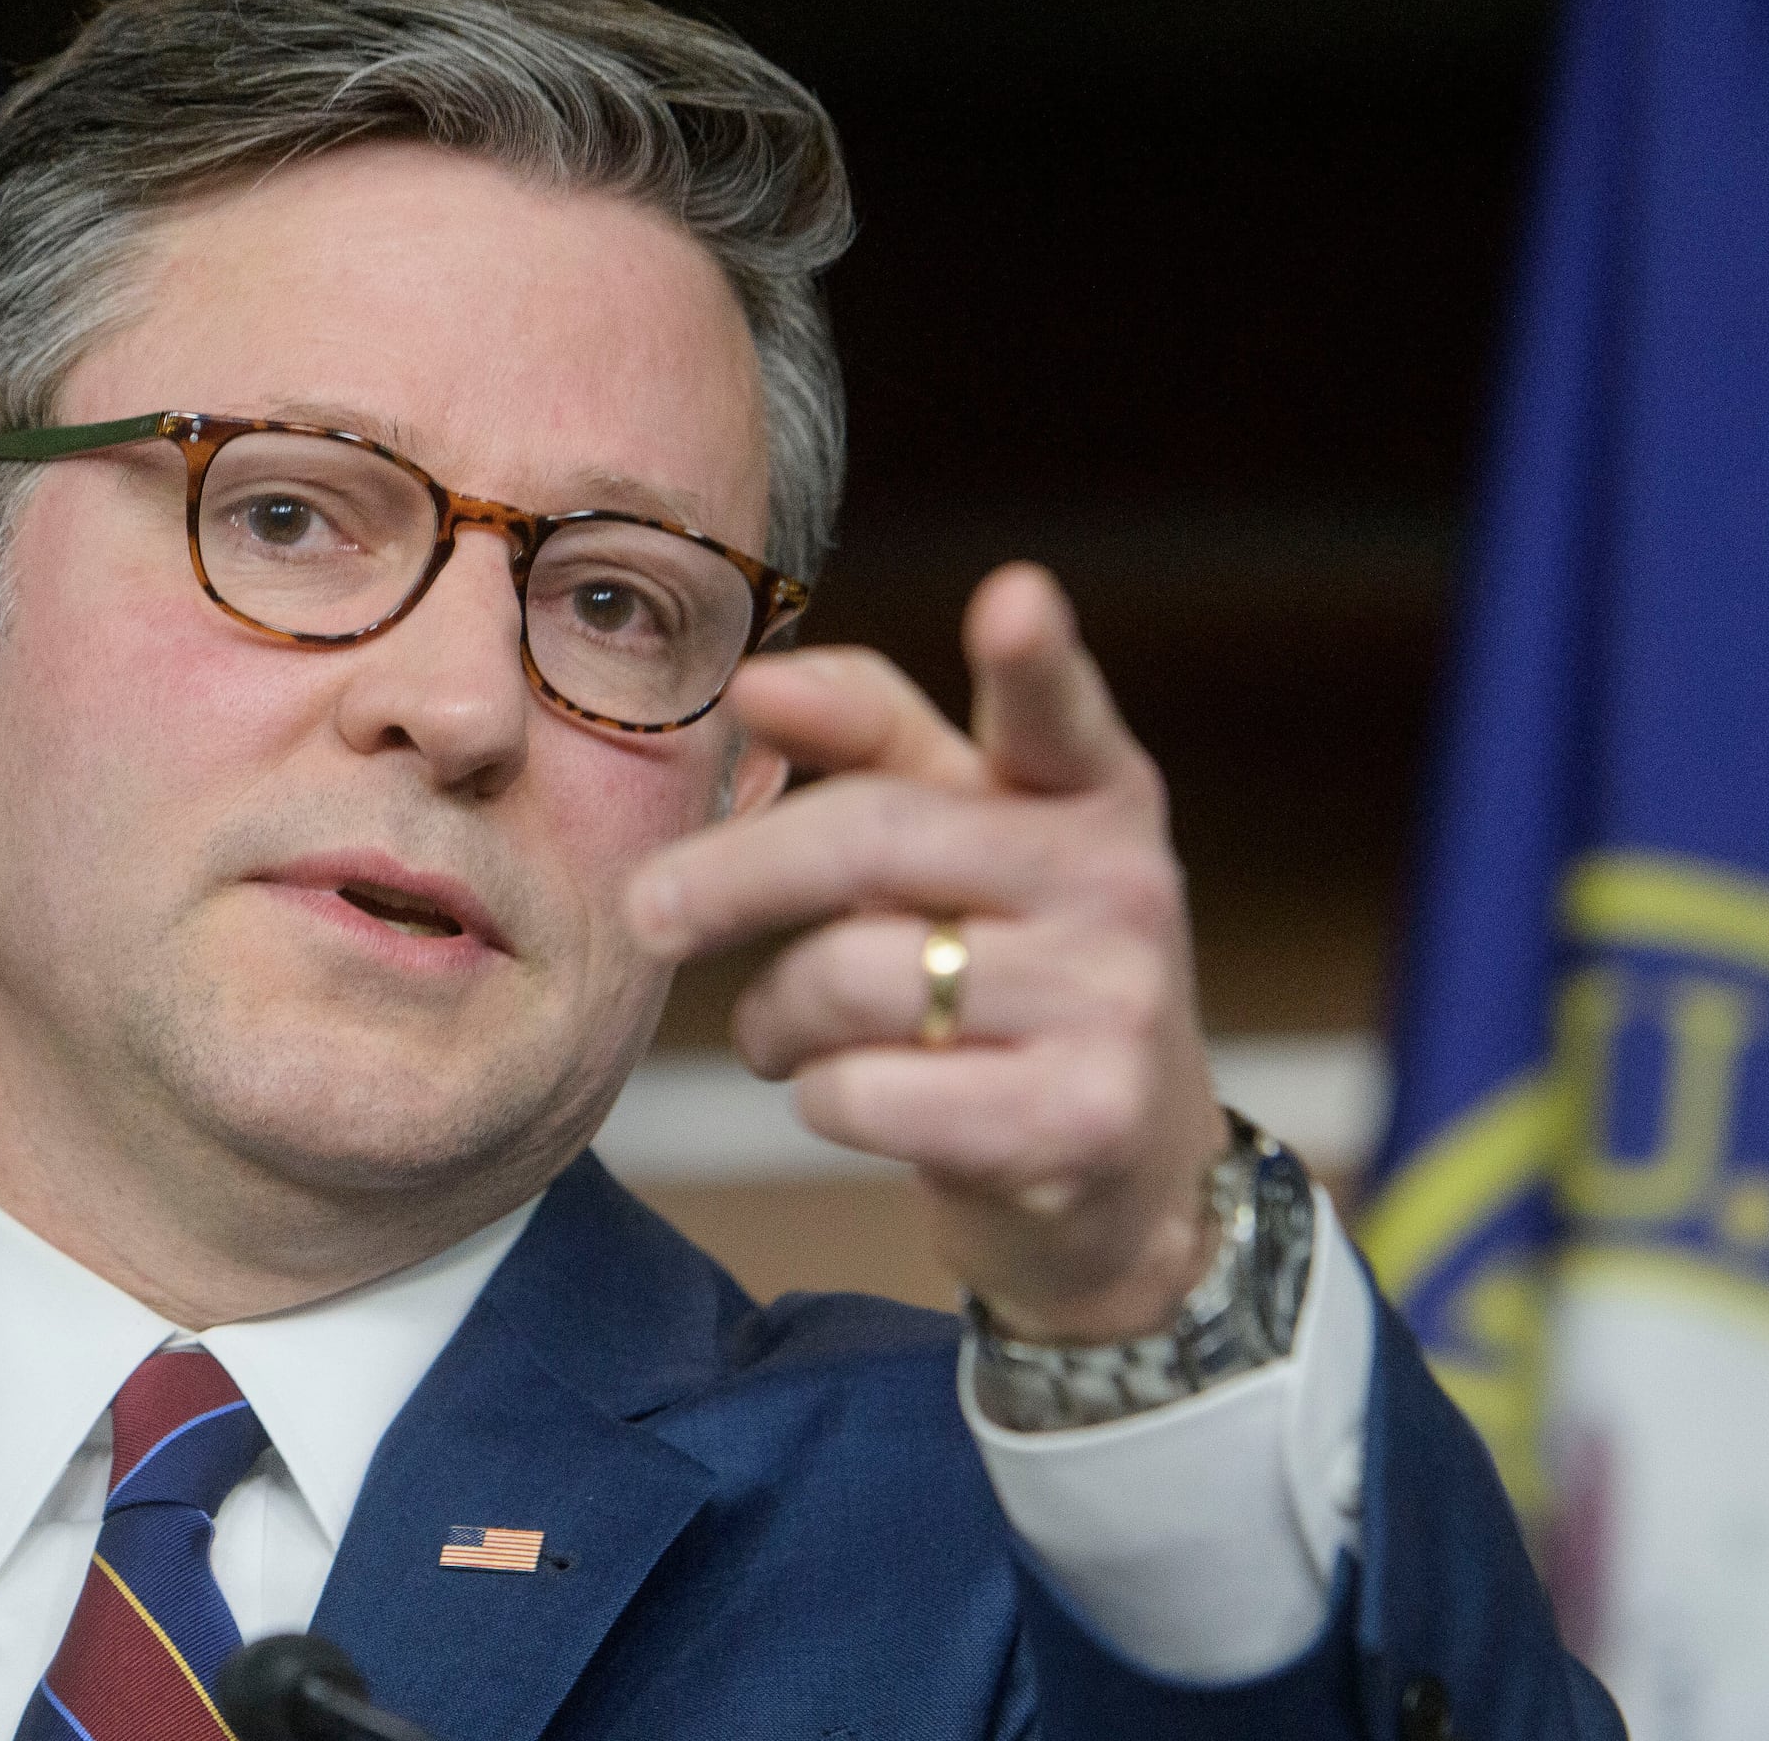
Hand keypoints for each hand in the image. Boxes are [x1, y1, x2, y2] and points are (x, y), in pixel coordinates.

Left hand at [623, 563, 1230, 1341]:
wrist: (1111, 1168)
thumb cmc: (1000, 965)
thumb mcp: (959, 837)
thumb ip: (869, 740)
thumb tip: (754, 679)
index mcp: (1088, 788)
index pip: (1054, 711)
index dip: (1033, 657)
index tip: (1013, 599)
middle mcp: (1120, 882)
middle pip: (870, 839)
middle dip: (731, 876)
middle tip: (648, 910)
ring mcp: (1111, 1006)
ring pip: (846, 978)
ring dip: (773, 1015)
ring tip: (783, 1030)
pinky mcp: (1075, 1125)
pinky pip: (862, 1093)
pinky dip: (817, 1096)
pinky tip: (849, 1094)